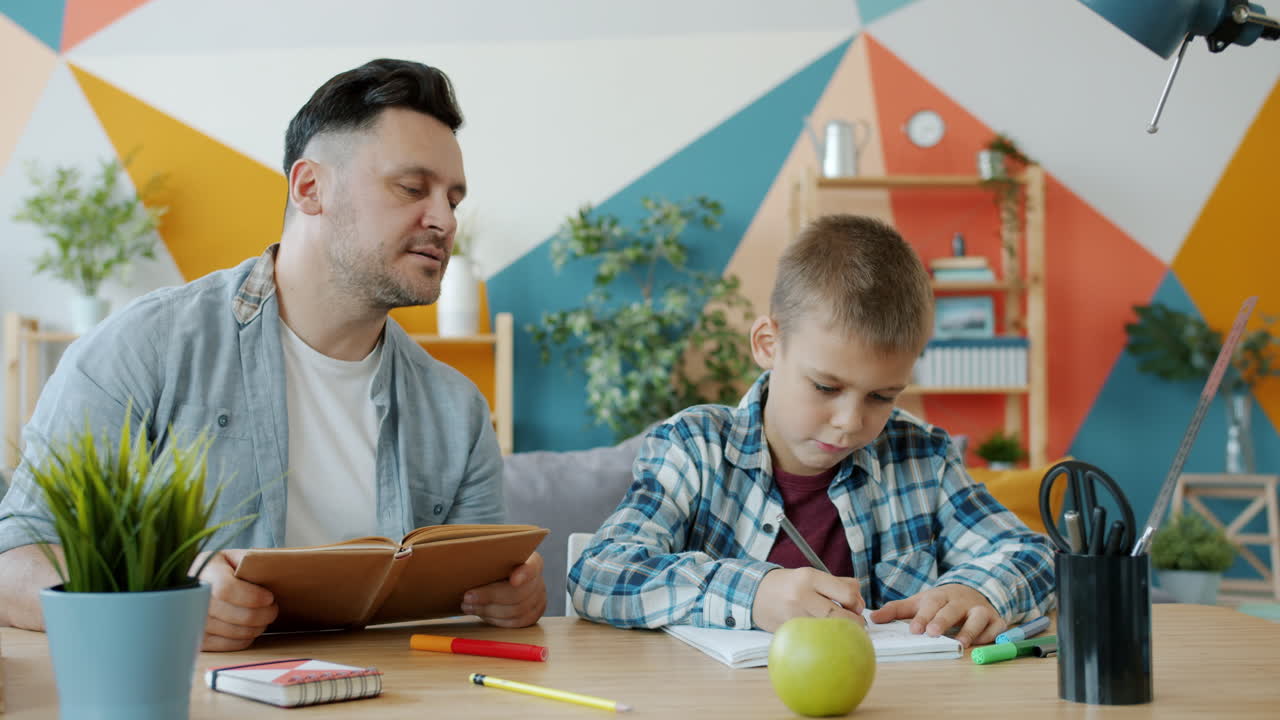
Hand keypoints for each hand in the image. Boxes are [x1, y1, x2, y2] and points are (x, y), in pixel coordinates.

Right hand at [194, 549, 278, 651]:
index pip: (225, 589)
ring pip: (233, 632)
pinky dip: (245, 639)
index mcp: (205, 571)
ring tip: (264, 618)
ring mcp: (193, 622)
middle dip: (261, 614)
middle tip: (273, 610)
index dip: (251, 597)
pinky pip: (227, 645)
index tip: (269, 598)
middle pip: (233, 615)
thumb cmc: (222, 569)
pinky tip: (251, 628)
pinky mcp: (198, 639)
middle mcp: (193, 598)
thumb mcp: (233, 557)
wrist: (196, 584)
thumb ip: (248, 561)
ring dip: (256, 627)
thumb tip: (271, 569)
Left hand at [462, 551, 545, 627]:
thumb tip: (471, 561)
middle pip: (519, 593)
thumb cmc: (493, 565)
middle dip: (490, 597)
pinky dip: (497, 620)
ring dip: (489, 610)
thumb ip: (488, 559)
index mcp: (532, 561)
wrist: (499, 578)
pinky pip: (517, 622)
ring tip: (468, 606)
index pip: (532, 568)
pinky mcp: (534, 614)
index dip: (524, 574)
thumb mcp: (492, 558)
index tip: (514, 580)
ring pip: (516, 611)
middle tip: (467, 597)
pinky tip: (482, 614)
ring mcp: (539, 598)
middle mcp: (539, 579)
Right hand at [751, 568, 865, 632]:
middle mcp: (802, 595)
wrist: (756, 594)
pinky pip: (816, 638)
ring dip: (841, 633)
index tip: (856, 607)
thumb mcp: (812, 575)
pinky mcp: (789, 632)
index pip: (847, 593)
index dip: (858, 603)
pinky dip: (826, 638)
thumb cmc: (791, 585)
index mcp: (810, 577)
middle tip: (856, 624)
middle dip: (855, 623)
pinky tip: (826, 636)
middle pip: (842, 616)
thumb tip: (860, 603)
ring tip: (842, 630)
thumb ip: (839, 584)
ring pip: (830, 630)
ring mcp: (794, 616)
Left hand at [869, 583, 1004, 648]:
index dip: (923, 616)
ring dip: (970, 629)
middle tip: (932, 633)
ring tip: (960, 643)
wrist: (972, 590)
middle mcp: (961, 601)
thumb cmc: (940, 603)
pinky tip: (981, 643)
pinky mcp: (996, 620)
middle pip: (952, 609)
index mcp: (940, 596)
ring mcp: (980, 610)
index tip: (914, 630)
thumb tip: (873, 619)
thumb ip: (896, 611)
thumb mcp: (919, 602)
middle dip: (942, 620)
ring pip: (978, 617)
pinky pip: (995, 627)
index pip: (931, 604)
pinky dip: (990, 635)